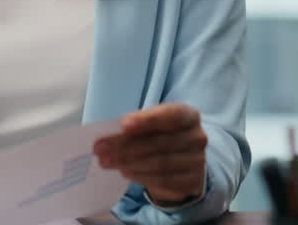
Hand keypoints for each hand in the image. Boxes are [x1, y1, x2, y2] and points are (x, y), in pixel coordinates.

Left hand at [93, 103, 207, 205]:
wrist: (183, 161)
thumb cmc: (161, 136)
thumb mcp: (152, 125)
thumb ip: (137, 126)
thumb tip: (110, 133)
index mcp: (188, 116)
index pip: (170, 115)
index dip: (147, 120)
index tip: (123, 125)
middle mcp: (197, 137)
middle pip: (159, 142)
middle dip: (125, 146)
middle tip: (100, 149)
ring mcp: (197, 161)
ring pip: (159, 163)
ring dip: (128, 163)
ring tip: (107, 161)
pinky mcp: (191, 182)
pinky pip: (163, 180)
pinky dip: (140, 176)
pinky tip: (124, 172)